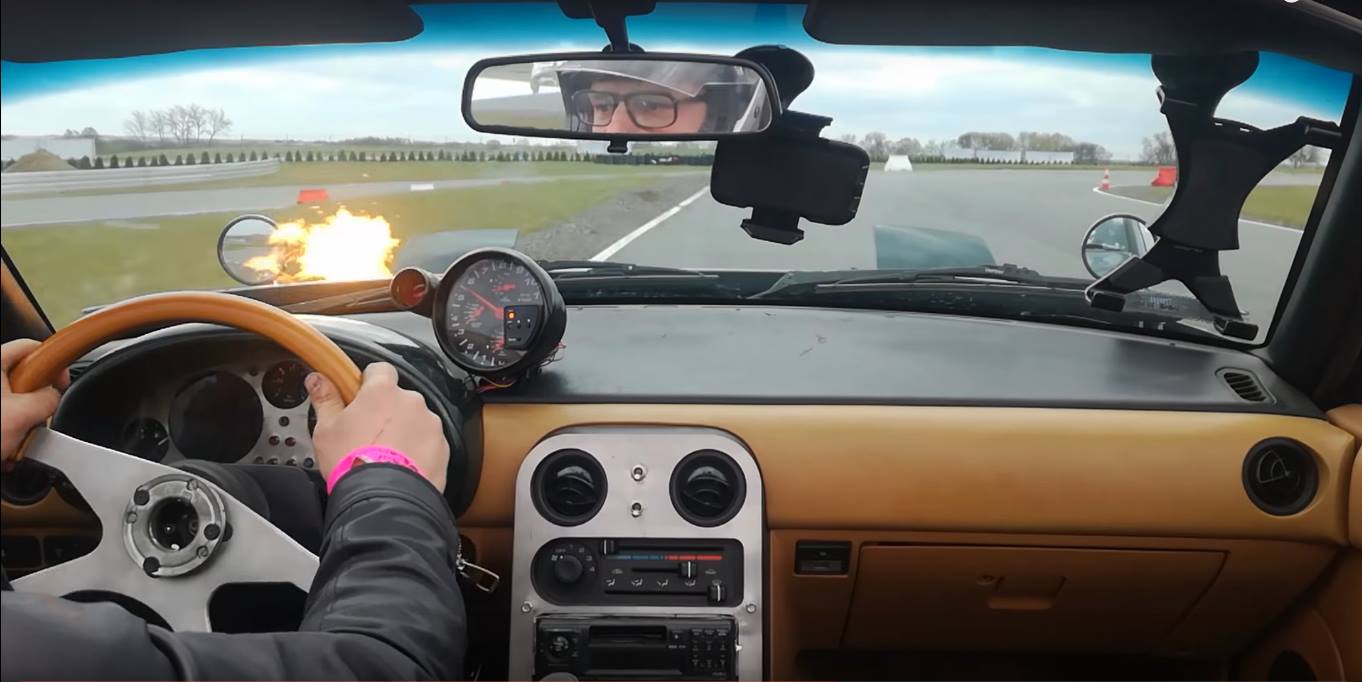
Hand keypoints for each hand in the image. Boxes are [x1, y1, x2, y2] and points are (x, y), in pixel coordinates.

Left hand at [1, 339, 69, 463]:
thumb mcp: (23, 414)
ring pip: (11, 403)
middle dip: (34, 404)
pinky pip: (0, 419)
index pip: (32, 347)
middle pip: (23, 380)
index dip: (54, 363)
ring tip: (15, 442)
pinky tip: (4, 451)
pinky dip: (5, 436)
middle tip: (34, 419)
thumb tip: (54, 397)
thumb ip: (48, 399)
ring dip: (20, 426)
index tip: (61, 381)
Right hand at [306, 362, 448, 491]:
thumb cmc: (352, 462)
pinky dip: (419, 450)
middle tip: (369, 434)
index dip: (369, 382)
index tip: (360, 398)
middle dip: (387, 412)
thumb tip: (317, 379)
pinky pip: (429, 442)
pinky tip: (403, 466)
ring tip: (387, 455)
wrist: (383, 498)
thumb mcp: (327, 429)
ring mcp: (430, 424)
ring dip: (404, 431)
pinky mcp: (443, 447)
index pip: (380, 370)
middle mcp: (411, 401)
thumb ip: (326, 399)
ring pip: (416, 420)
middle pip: (399, 398)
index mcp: (382, 391)